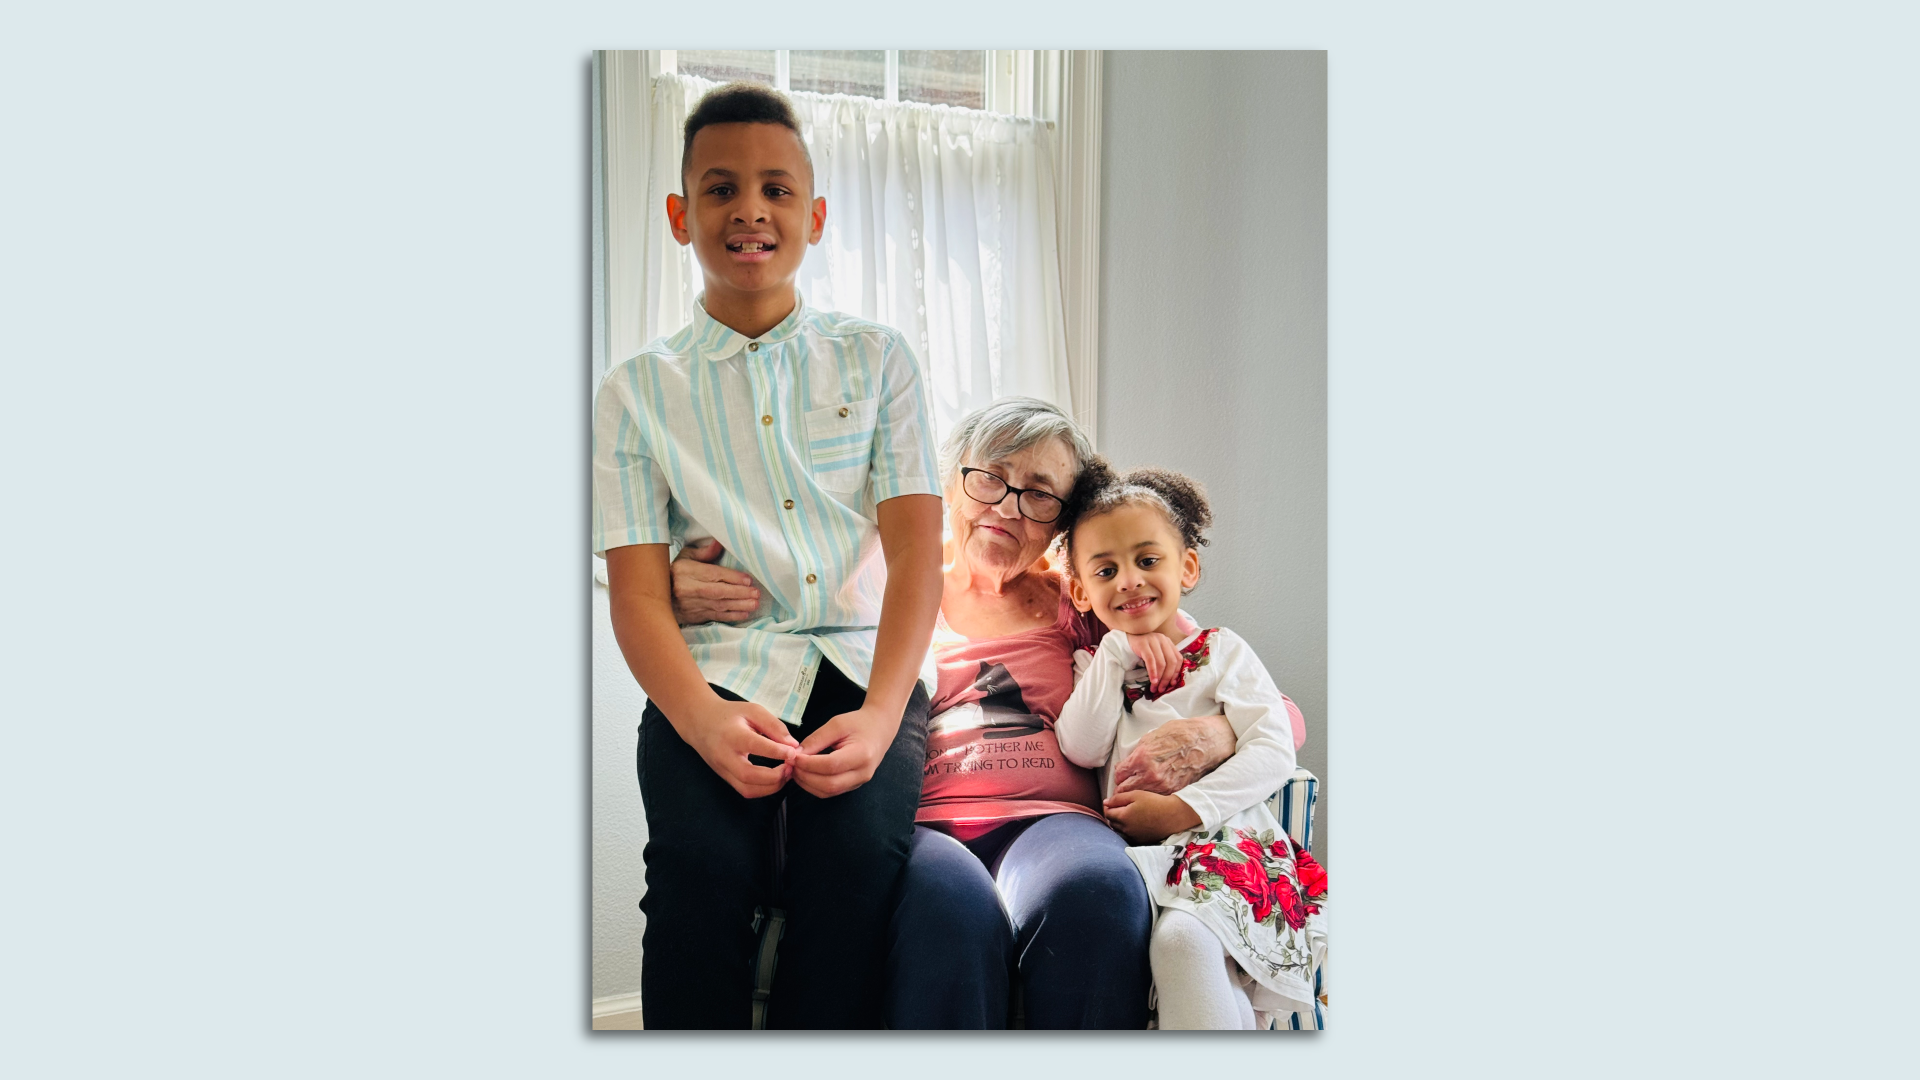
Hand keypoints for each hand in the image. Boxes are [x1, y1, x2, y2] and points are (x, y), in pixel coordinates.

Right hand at [671, 539, 760, 624]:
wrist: (656, 596)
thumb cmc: (676, 572)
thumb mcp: (686, 557)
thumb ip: (705, 552)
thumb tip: (720, 542)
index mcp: (686, 571)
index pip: (713, 574)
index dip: (732, 578)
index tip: (748, 579)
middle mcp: (688, 589)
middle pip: (717, 592)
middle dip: (739, 593)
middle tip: (756, 593)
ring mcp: (690, 605)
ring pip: (718, 606)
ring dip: (738, 606)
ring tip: (754, 604)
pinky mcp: (693, 616)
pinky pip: (715, 616)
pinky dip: (731, 616)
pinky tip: (744, 614)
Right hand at [678, 695, 799, 798]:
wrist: (700, 722)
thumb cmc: (729, 714)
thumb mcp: (752, 710)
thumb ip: (773, 725)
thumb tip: (793, 745)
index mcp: (732, 734)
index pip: (755, 745)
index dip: (776, 751)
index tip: (794, 752)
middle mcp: (724, 755)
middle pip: (748, 775)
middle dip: (775, 776)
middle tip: (791, 767)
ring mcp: (723, 770)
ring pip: (747, 789)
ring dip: (771, 787)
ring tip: (786, 774)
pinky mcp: (725, 778)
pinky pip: (745, 791)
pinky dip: (763, 790)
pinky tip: (775, 779)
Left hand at [789, 704, 901, 797]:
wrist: (879, 729)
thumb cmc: (859, 723)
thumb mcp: (837, 724)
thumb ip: (816, 739)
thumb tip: (796, 754)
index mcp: (862, 754)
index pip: (831, 765)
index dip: (809, 763)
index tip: (793, 756)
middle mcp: (863, 773)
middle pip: (829, 784)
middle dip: (805, 776)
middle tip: (791, 764)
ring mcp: (859, 782)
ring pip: (828, 792)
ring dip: (807, 784)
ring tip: (795, 769)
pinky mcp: (853, 785)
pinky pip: (831, 792)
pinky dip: (814, 786)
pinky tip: (805, 774)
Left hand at [1103, 790, 1200, 843]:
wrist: (1172, 816)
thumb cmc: (1154, 802)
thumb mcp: (1135, 795)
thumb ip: (1118, 798)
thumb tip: (1105, 803)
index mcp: (1123, 817)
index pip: (1107, 813)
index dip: (1108, 807)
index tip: (1113, 802)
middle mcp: (1125, 829)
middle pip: (1111, 823)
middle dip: (1112, 815)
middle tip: (1120, 807)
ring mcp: (1132, 837)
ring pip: (1118, 831)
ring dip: (1118, 824)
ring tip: (1126, 816)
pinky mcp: (1140, 841)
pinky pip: (1127, 836)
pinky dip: (1126, 831)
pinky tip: (1134, 824)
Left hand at [1110, 715, 1234, 795]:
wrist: (1208, 741)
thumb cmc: (1182, 734)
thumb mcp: (1153, 736)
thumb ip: (1138, 751)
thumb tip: (1129, 762)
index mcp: (1142, 758)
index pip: (1120, 775)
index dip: (1119, 775)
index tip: (1122, 775)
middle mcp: (1151, 775)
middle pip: (1125, 790)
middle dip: (1123, 788)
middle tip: (1125, 786)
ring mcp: (1164, 786)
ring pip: (1140, 798)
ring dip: (1137, 794)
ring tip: (1138, 790)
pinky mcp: (1175, 792)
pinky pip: (1156, 799)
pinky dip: (1153, 797)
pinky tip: (1154, 792)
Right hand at [1126, 632, 1182, 693]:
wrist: (1125, 639)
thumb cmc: (1142, 649)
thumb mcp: (1157, 653)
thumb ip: (1164, 661)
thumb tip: (1171, 681)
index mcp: (1168, 642)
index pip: (1178, 658)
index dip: (1176, 672)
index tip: (1172, 684)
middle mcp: (1163, 640)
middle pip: (1171, 662)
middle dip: (1167, 678)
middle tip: (1162, 689)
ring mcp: (1153, 640)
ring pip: (1161, 663)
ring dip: (1159, 678)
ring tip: (1155, 688)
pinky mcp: (1143, 644)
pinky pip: (1150, 660)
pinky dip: (1152, 672)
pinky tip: (1152, 680)